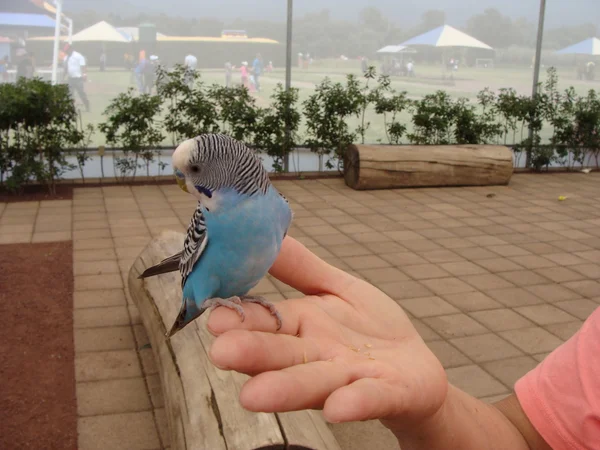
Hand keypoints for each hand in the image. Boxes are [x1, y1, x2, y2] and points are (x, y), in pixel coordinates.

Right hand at [208, 237, 446, 427]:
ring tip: (253, 396)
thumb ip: (302, 268)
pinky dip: (354, 402)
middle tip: (222, 352)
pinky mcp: (386, 393)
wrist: (413, 364)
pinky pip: (370, 398)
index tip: (215, 318)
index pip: (267, 321)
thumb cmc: (370, 328)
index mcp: (304, 325)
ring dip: (286, 388)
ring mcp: (350, 377)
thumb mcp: (338, 288)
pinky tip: (338, 407)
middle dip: (253, 353)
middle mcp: (318, 355)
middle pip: (283, 354)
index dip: (242, 320)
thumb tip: (268, 235)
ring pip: (314, 381)